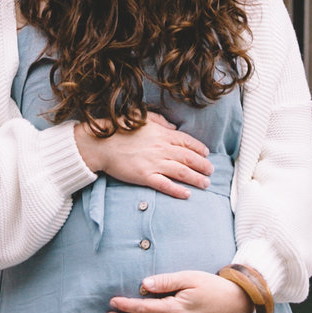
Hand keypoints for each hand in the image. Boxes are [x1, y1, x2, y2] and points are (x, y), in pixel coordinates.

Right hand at [73, 116, 210, 198]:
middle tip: (211, 172)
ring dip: (196, 179)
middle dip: (203, 165)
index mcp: (162, 134)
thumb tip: (174, 127)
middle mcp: (162, 149)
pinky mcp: (145, 176)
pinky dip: (178, 190)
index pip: (187, 141)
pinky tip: (187, 194)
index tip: (206, 154)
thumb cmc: (119, 130)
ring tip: (205, 184)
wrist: (100, 144)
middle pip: (189, 158)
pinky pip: (165, 185)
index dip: (199, 149)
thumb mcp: (142, 118)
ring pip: (182, 172)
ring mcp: (154, 163)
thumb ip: (160, 122)